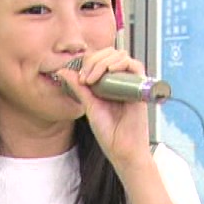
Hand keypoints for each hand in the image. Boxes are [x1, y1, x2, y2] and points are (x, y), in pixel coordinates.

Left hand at [54, 48, 152, 169]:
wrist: (123, 149)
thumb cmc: (109, 132)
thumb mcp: (89, 106)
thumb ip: (79, 88)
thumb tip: (62, 71)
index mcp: (108, 84)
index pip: (100, 59)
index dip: (88, 62)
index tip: (79, 78)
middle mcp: (120, 81)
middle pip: (111, 53)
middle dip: (94, 60)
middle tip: (85, 77)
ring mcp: (131, 83)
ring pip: (121, 56)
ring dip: (104, 61)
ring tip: (93, 78)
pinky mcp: (141, 88)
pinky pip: (135, 66)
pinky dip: (121, 63)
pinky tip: (109, 72)